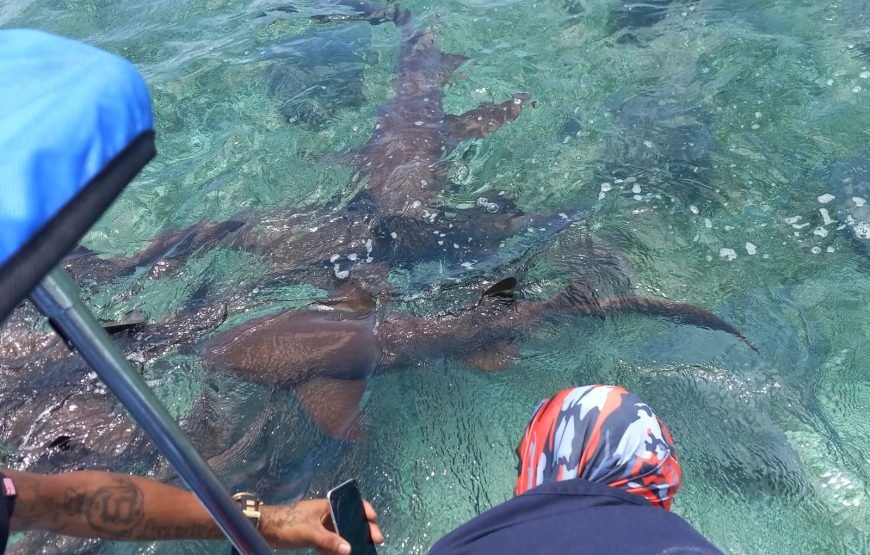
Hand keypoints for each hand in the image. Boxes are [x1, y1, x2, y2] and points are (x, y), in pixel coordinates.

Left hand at [259, 498, 383, 553]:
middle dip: (362, 530)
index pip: (351, 503)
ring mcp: (321, 525)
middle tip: (375, 541)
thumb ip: (330, 541)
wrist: (264, 529)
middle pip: (349, 520)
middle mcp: (326, 514)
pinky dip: (336, 550)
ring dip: (350, 541)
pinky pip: (331, 543)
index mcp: (327, 506)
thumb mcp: (310, 532)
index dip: (365, 510)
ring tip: (362, 551)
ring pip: (341, 533)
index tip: (374, 521)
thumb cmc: (287, 524)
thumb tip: (349, 549)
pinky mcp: (314, 536)